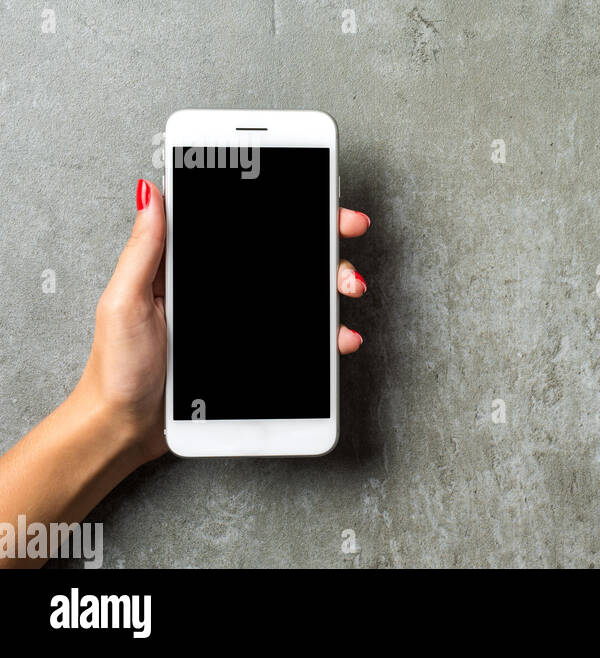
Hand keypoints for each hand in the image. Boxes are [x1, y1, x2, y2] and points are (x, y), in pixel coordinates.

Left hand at [73, 179, 371, 462]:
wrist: (127, 426)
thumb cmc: (117, 368)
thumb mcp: (124, 303)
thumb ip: (143, 251)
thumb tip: (150, 194)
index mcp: (192, 268)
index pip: (245, 226)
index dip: (281, 207)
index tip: (314, 198)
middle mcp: (224, 290)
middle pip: (285, 255)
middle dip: (324, 240)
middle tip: (347, 231)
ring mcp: (245, 321)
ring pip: (302, 292)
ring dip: (334, 283)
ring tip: (347, 288)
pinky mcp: (258, 352)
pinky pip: (302, 338)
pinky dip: (329, 335)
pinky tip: (339, 337)